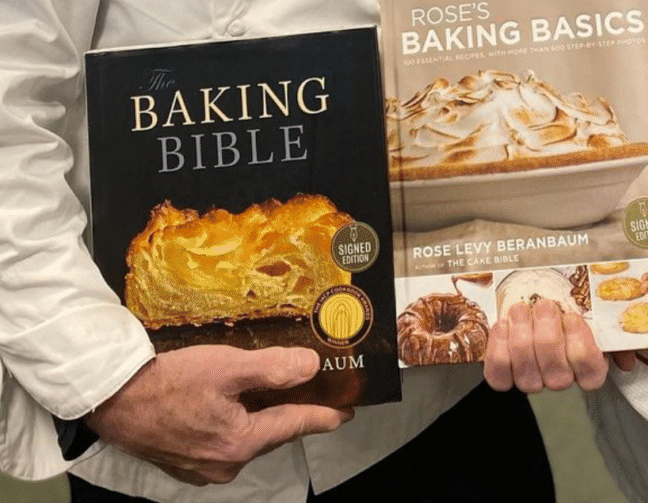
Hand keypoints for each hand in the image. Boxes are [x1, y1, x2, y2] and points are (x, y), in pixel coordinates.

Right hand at [86, 345, 352, 484]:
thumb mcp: (227, 366)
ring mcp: (203, 468)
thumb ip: (273, 368)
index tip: (346, 412)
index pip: (294, 425)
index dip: (323, 416)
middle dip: (294, 413)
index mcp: (240, 443)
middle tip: (315, 394)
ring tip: (279, 394)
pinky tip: (238, 404)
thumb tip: (311, 368)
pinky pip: (225, 442)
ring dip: (264, 416)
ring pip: (248, 438)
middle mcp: (225, 464)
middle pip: (272, 433)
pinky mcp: (185, 462)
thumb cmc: (170, 382)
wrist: (113, 401)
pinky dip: (239, 423)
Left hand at [484, 300, 607, 392]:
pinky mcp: (503, 376)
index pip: (590, 374)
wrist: (533, 297)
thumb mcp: (596, 312)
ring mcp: (531, 380)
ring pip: (526, 377)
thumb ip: (615, 334)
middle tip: (543, 304)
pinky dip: (499, 349)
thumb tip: (627, 360)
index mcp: (588, 367)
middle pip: (557, 376)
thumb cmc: (568, 304)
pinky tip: (503, 325)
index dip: (580, 347)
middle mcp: (560, 379)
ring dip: (522, 338)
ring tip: (520, 309)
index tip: (572, 316)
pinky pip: (499, 376)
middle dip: (548, 337)